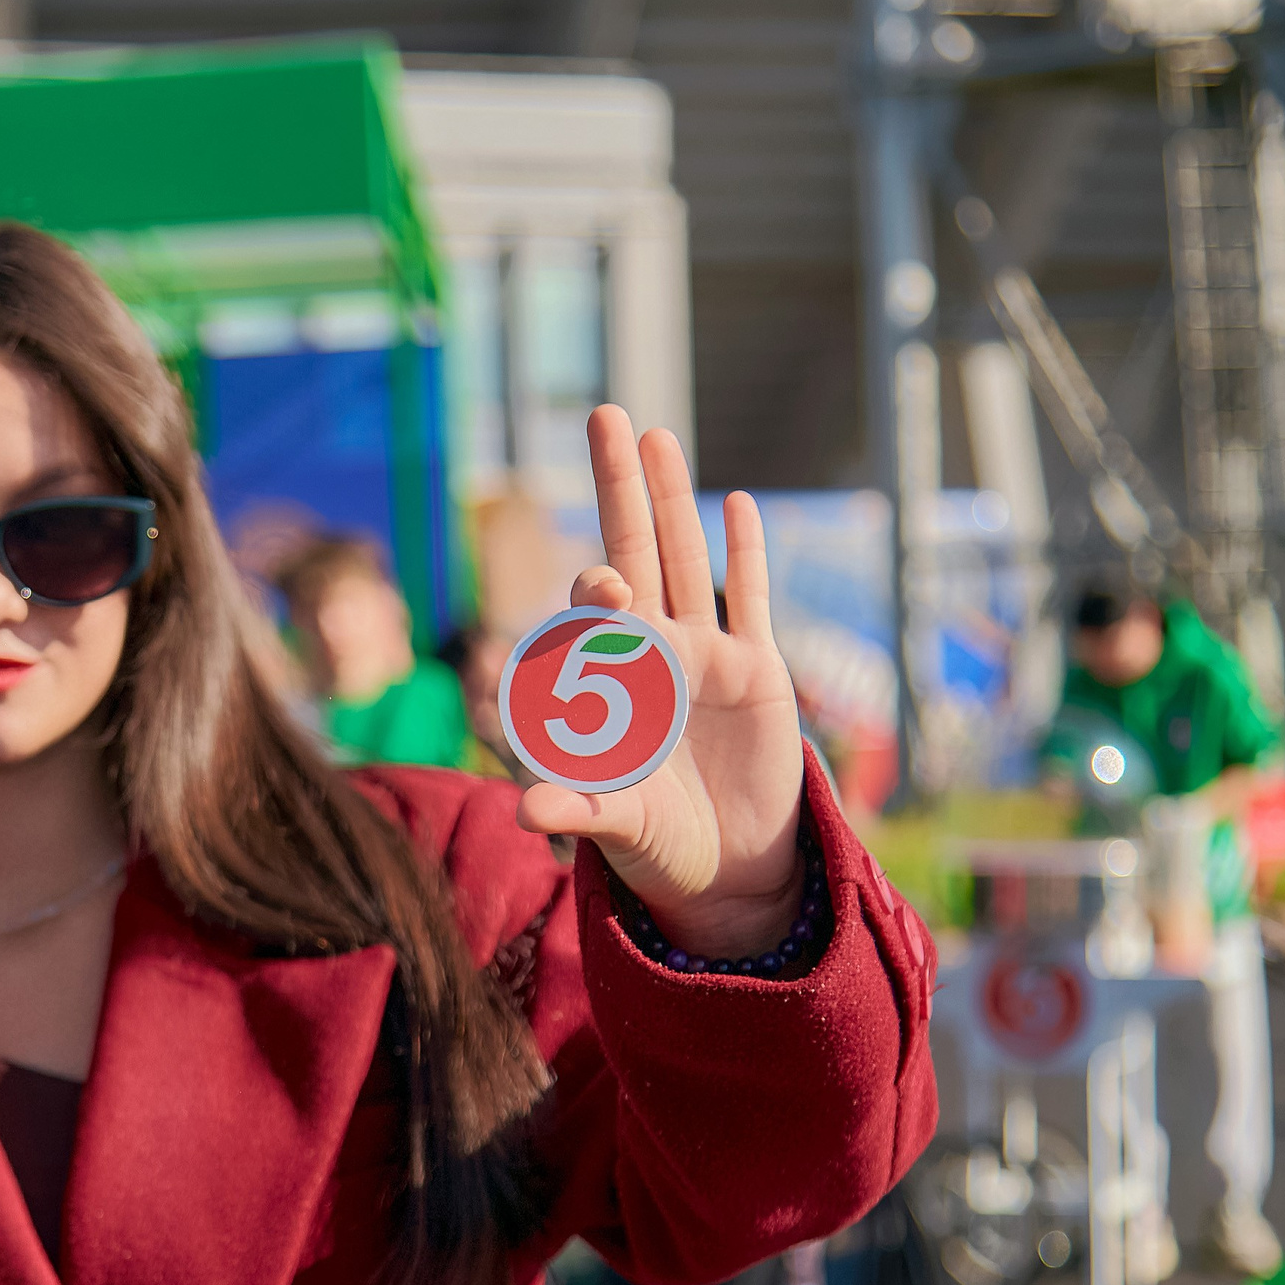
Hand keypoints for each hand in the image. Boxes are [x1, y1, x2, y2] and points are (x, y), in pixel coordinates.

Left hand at [517, 406, 807, 956]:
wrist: (724, 866)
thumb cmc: (653, 841)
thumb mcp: (612, 826)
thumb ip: (575, 811)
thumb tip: (526, 810)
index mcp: (608, 681)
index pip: (593, 614)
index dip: (595, 589)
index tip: (604, 586)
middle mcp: (651, 653)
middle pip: (633, 551)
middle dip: (619, 489)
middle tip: (606, 418)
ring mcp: (704, 655)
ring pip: (686, 558)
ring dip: (673, 498)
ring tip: (657, 437)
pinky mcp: (757, 672)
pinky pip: (747, 600)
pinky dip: (744, 554)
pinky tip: (737, 504)